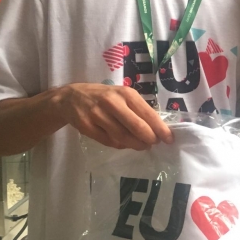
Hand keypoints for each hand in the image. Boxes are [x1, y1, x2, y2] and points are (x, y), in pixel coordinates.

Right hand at [54, 83, 173, 149]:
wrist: (70, 97)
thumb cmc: (104, 97)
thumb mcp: (122, 96)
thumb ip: (137, 109)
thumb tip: (157, 129)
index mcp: (126, 93)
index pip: (148, 114)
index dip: (160, 129)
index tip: (169, 139)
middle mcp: (112, 103)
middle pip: (136, 127)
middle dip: (149, 138)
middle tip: (153, 144)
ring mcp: (98, 115)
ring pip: (122, 137)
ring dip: (135, 145)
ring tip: (141, 146)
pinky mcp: (86, 126)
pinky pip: (108, 141)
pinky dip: (119, 145)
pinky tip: (124, 144)